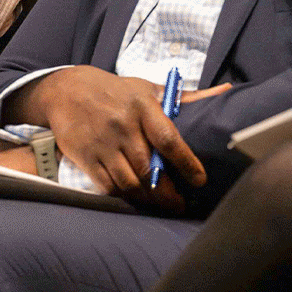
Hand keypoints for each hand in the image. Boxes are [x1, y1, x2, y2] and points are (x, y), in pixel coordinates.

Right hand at [11, 67, 226, 194]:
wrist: (65, 90)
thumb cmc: (114, 91)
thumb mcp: (147, 88)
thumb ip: (185, 97)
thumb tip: (226, 92)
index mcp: (142, 107)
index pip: (168, 139)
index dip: (186, 163)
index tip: (199, 180)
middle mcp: (121, 126)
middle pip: (148, 169)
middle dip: (167, 192)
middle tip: (180, 203)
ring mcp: (102, 143)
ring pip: (129, 182)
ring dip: (147, 198)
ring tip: (160, 203)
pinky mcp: (85, 156)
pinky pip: (107, 185)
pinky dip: (123, 194)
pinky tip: (134, 195)